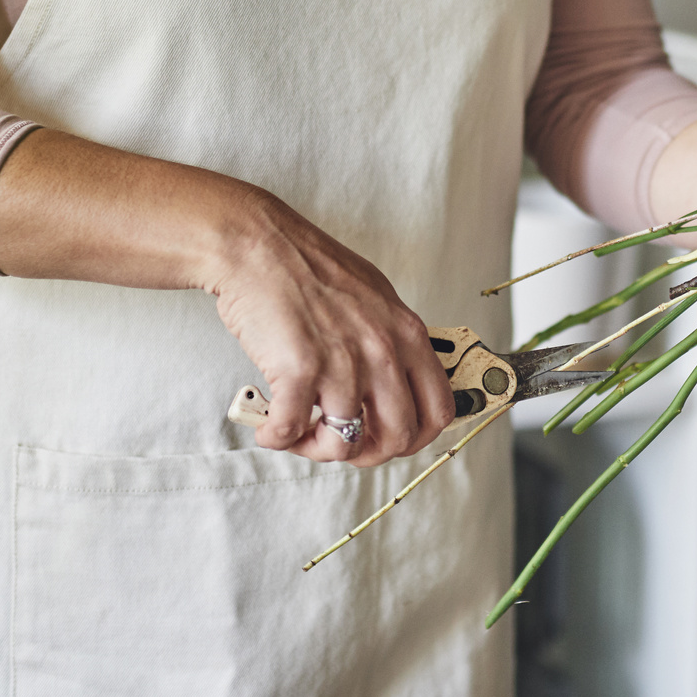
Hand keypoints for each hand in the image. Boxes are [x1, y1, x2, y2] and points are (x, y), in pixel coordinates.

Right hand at [208, 191, 456, 467]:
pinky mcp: (298, 371)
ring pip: (346, 444)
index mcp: (406, 333)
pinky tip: (268, 425)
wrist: (256, 245)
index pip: (439, 409)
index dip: (417, 436)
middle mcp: (381, 351)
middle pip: (399, 436)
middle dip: (368, 452)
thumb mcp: (374, 295)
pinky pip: (291, 431)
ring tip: (297, 432)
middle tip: (342, 441)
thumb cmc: (306, 265)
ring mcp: (342, 363)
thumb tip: (396, 380)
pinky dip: (276, 438)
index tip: (393, 438)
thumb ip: (390, 338)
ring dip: (316, 448)